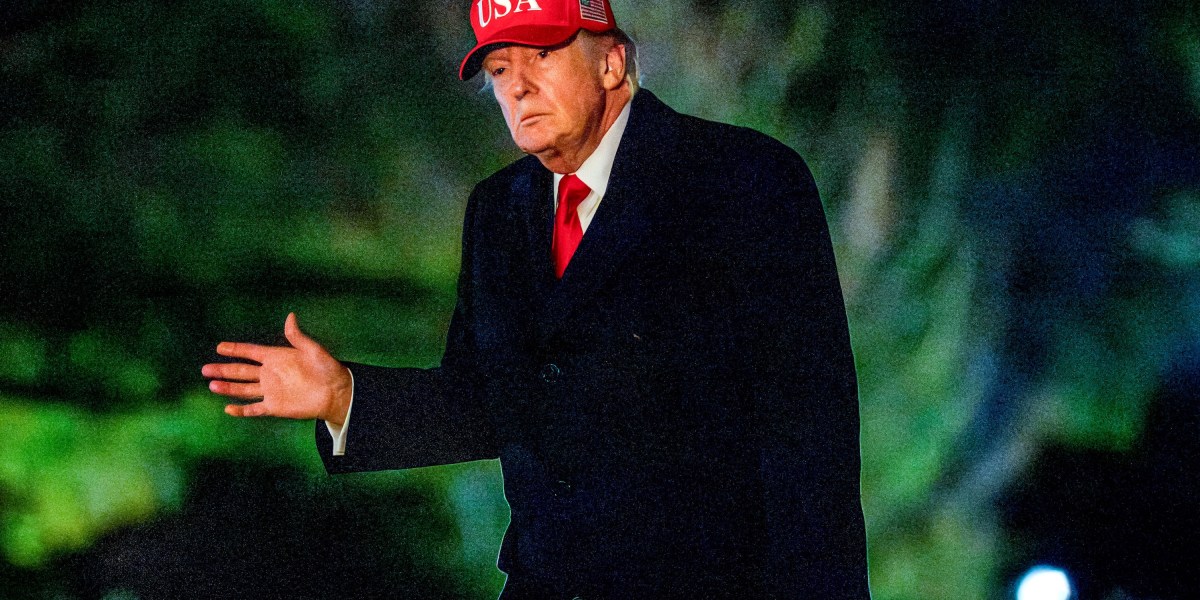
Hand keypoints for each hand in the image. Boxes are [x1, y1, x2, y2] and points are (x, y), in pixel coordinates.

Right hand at [202, 313, 352, 425]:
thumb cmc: (328, 368)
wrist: (336, 393)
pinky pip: (254, 409)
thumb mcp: (313, 349)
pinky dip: (242, 410)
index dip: (235, 350)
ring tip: (211, 384)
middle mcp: (270, 374)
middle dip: (223, 369)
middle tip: (204, 368)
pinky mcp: (275, 406)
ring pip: (243, 389)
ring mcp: (271, 391)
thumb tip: (290, 316)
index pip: (251, 352)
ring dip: (228, 387)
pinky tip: (228, 408)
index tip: (219, 347)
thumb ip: (297, 336)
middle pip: (241, 371)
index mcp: (277, 358)